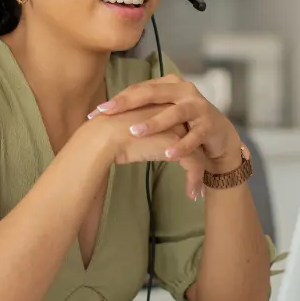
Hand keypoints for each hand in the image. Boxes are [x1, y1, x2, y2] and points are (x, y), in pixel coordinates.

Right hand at [86, 105, 208, 199]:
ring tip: (196, 191)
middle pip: (191, 136)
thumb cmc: (104, 133)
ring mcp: (176, 126)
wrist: (102, 137)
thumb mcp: (123, 128)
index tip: (180, 156)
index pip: (177, 123)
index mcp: (158, 105)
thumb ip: (135, 129)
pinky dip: (193, 180)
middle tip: (197, 172)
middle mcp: (171, 112)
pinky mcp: (178, 144)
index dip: (181, 142)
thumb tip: (133, 138)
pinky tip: (192, 195)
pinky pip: (194, 164)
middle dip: (195, 157)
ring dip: (197, 173)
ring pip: (196, 152)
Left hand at [88, 74, 241, 173]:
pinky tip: (167, 154)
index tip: (95, 112)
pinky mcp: (210, 125)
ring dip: (153, 123)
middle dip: (127, 103)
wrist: (219, 135)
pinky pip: (193, 136)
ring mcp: (198, 107)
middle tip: (106, 112)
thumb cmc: (183, 124)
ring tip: (133, 132)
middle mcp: (183, 91)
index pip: (138, 89)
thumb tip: (104, 115)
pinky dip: (181, 145)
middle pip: (152, 94)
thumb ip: (140, 110)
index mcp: (168, 85)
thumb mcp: (161, 112)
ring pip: (173, 113)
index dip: (117, 100)